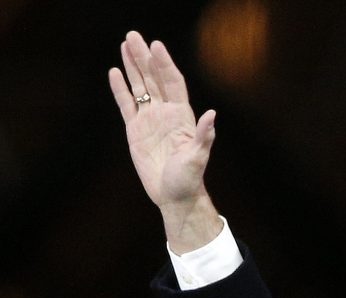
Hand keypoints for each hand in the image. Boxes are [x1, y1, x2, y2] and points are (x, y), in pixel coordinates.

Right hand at [108, 31, 221, 251]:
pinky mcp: (136, 129)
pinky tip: (115, 72)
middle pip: (154, 78)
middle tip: (133, 35)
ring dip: (133, 66)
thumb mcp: (198, 158)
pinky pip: (126, 104)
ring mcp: (150, 120)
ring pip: (140, 86)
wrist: (175, 195)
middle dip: (144, 57)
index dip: (165, 64)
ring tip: (125, 44)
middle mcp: (166, 113)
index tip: (157, 45)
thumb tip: (211, 116)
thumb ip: (204, 136)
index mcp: (182, 116)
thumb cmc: (190, 179)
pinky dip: (120, 88)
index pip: (172, 83)